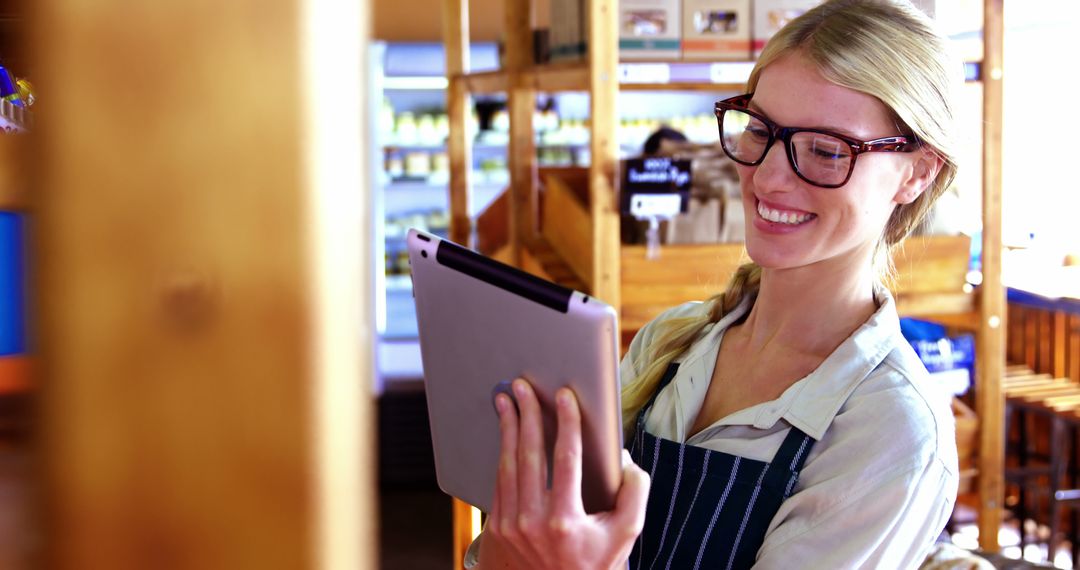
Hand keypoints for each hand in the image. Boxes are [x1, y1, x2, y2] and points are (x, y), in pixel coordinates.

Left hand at [477, 379, 650, 569]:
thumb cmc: (594, 563)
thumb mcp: (625, 534)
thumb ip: (634, 493)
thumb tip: (625, 459)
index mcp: (565, 520)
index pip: (566, 459)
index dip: (566, 423)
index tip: (564, 396)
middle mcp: (533, 521)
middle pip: (528, 455)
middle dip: (526, 414)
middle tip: (523, 386)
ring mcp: (511, 524)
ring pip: (508, 464)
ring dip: (507, 428)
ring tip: (506, 399)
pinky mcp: (498, 527)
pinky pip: (499, 481)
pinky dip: (502, 452)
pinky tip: (505, 433)